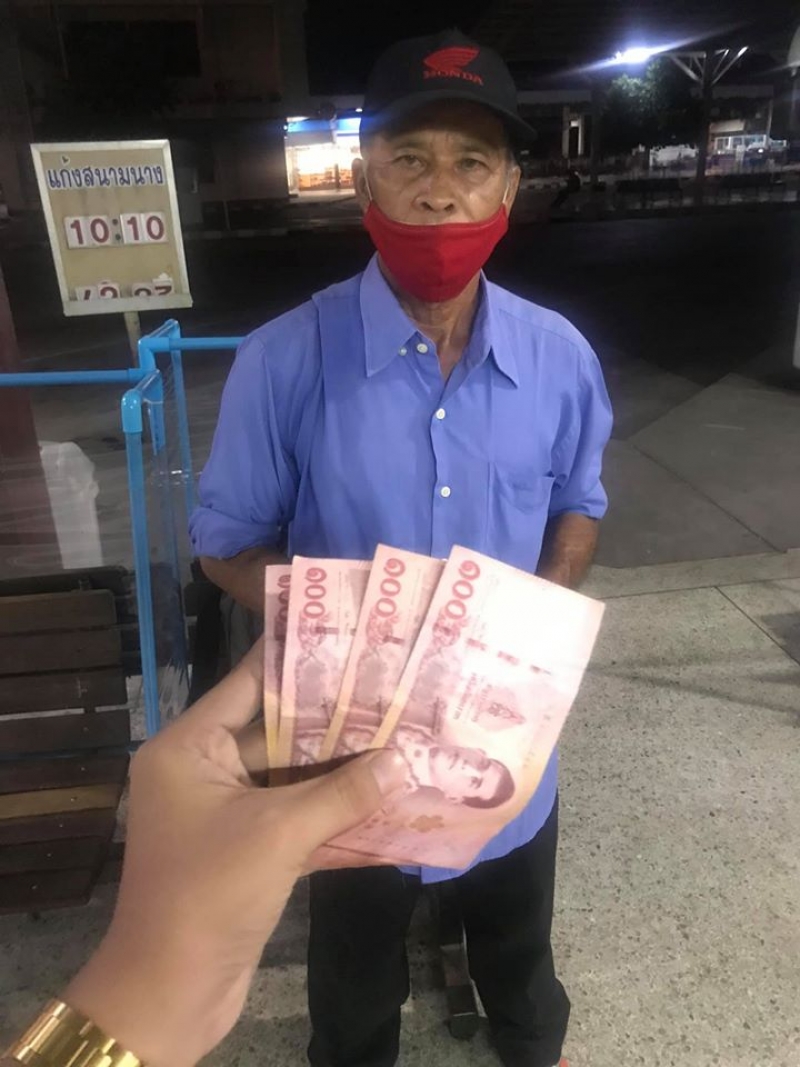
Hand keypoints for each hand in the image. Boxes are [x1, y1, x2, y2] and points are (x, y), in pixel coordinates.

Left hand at [63, 641, 406, 1066]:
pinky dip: (333, 810)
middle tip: (394, 689)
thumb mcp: (279, 833)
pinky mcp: (245, 849)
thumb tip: (406, 759)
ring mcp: (224, 811)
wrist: (171, 993)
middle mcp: (203, 769)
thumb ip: (343, 792)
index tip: (351, 637)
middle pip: (276, 729)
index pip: (248, 683)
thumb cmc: (210, 892)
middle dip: (335, 718)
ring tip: (402, 736)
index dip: (298, 660)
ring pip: (291, 775)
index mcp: (189, 747)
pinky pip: (294, 814)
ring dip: (342, 767)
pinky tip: (386, 798)